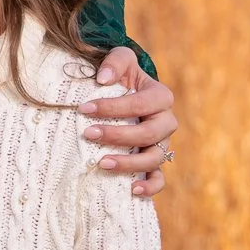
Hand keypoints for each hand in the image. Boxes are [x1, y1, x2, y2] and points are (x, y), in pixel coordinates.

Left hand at [83, 46, 177, 197]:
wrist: (123, 90)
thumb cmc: (120, 75)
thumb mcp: (120, 59)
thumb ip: (115, 62)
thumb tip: (104, 79)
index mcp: (161, 96)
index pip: (141, 104)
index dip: (113, 107)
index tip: (84, 108)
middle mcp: (166, 122)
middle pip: (149, 134)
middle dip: (117, 135)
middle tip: (88, 134)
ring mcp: (162, 144)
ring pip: (155, 159)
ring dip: (129, 163)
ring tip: (102, 163)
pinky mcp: (155, 161)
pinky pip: (160, 179)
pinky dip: (150, 187)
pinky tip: (132, 190)